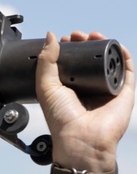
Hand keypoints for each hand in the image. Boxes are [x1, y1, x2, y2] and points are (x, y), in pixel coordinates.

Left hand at [36, 31, 134, 171]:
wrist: (81, 138)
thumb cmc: (61, 118)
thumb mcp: (46, 86)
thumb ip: (46, 62)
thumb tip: (50, 36)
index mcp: (69, 87)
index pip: (72, 62)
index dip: (69, 48)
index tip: (65, 38)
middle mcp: (88, 87)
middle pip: (90, 59)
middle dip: (86, 43)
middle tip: (79, 36)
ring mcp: (106, 88)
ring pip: (108, 61)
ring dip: (104, 45)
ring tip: (95, 36)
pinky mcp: (123, 92)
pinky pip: (127, 70)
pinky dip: (124, 56)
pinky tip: (118, 47)